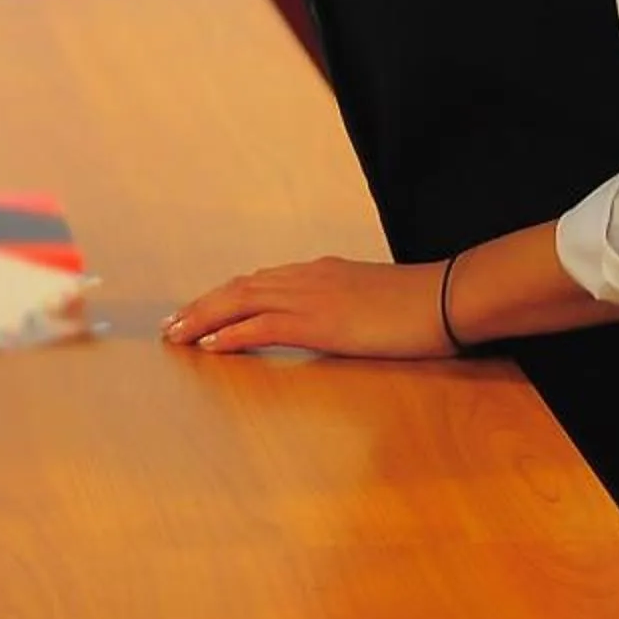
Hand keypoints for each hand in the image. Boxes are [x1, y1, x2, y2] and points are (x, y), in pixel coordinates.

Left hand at [161, 256, 456, 360]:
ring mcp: (311, 297)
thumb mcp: (374, 301)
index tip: (200, 311)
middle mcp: (306, 278)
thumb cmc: (421, 305)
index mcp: (319, 273)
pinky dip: (234, 334)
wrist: (447, 297)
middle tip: (172, 325)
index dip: (225, 297)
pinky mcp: (320, 322)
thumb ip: (347, 306)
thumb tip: (336, 320)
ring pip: (241, 302)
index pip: (259, 283)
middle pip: (239, 288)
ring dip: (204, 318)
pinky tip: (212, 346)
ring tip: (178, 335)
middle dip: (202, 306)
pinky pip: (264, 326)